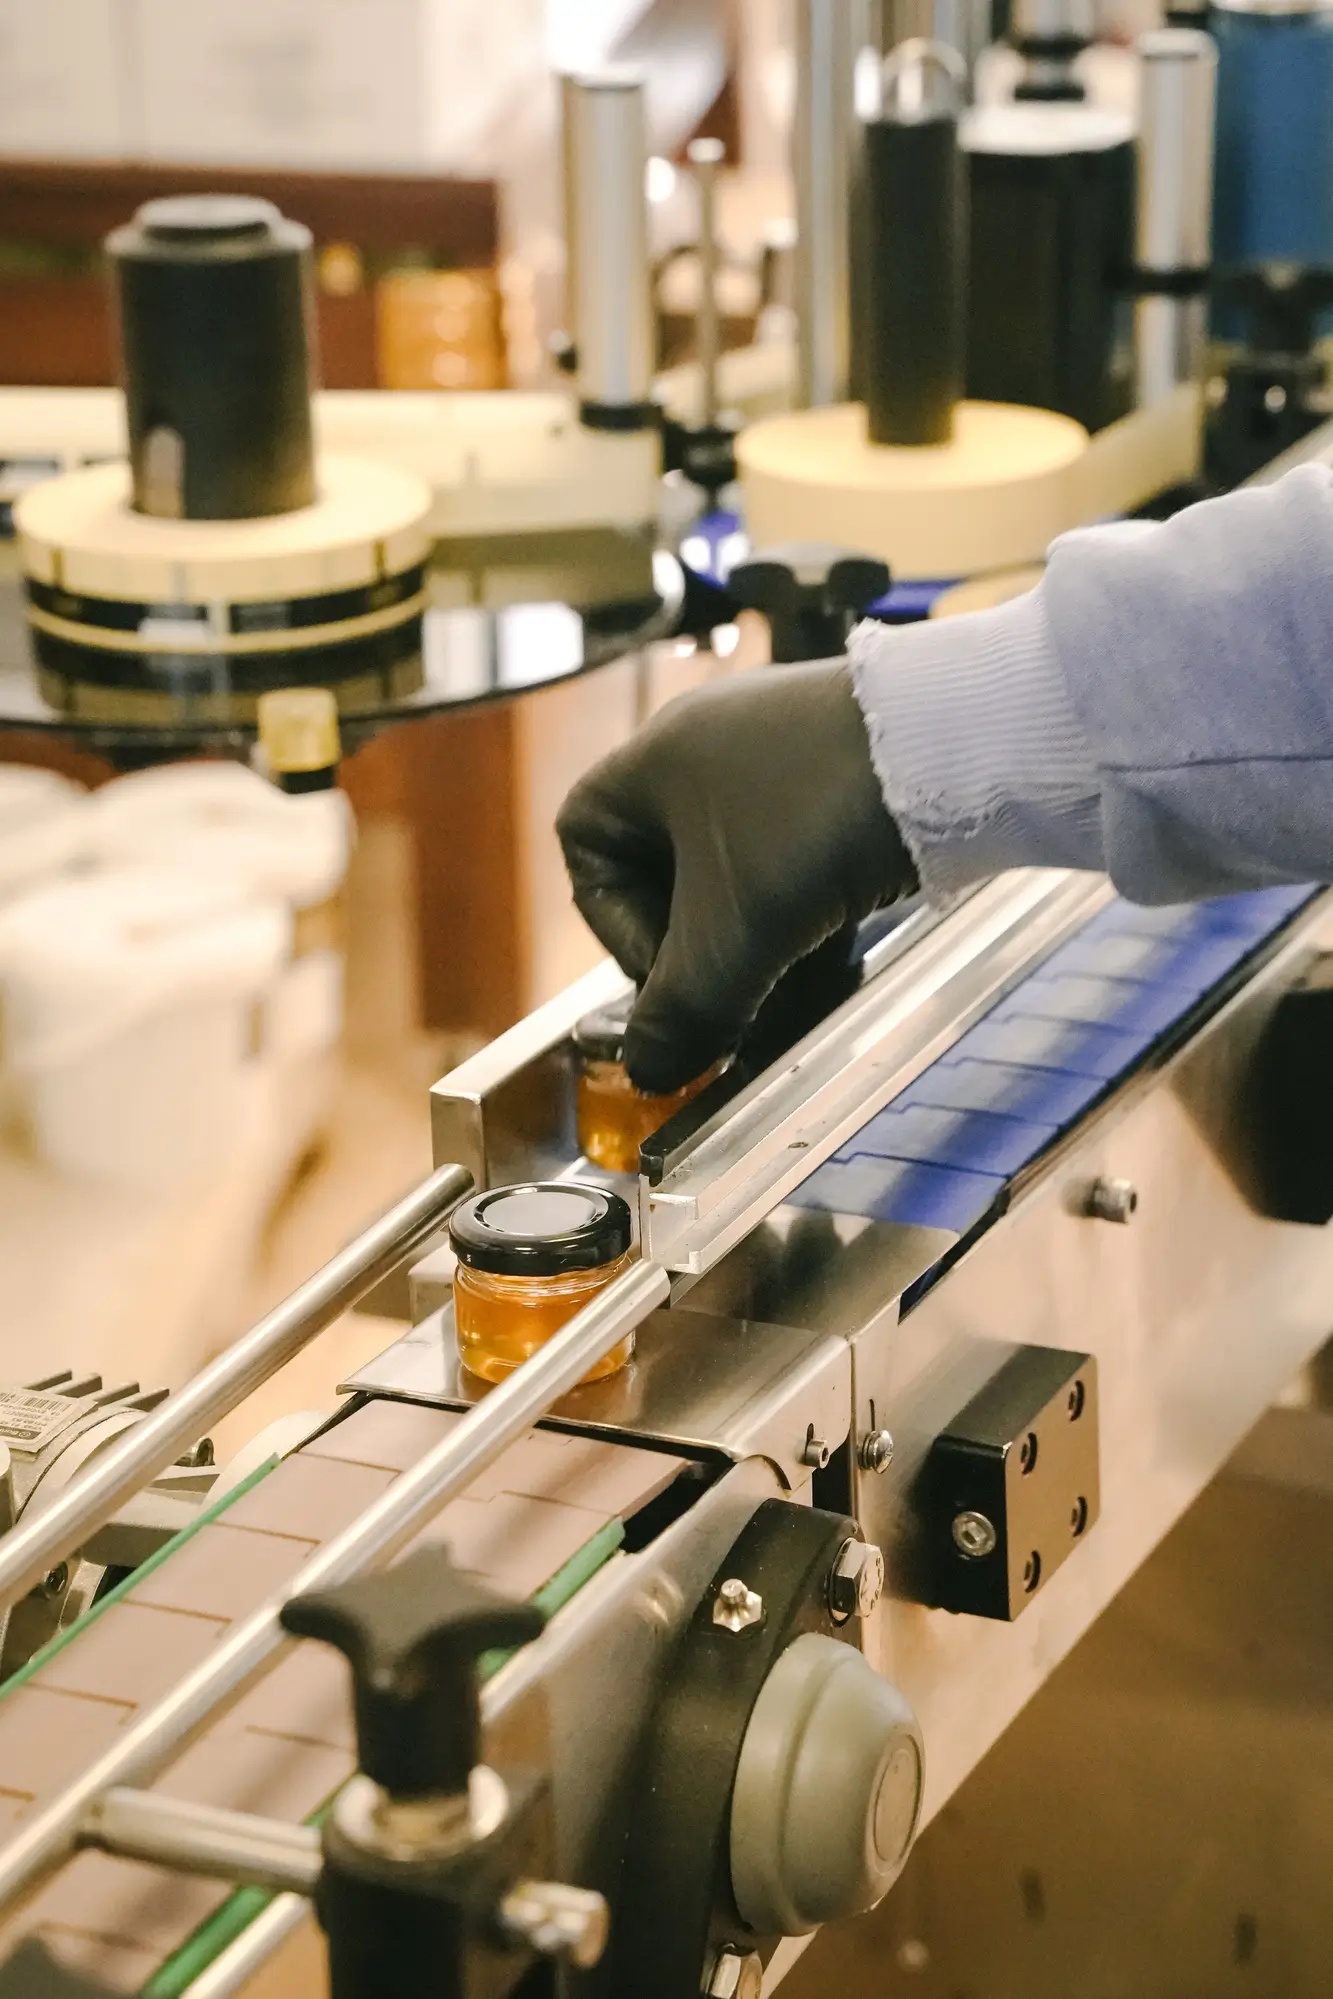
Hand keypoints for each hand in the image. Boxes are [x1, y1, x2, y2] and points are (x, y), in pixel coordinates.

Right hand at [557, 660, 915, 1091]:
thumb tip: (650, 1072)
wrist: (960, 751)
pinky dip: (805, 919)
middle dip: (695, 948)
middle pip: (666, 871)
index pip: (585, 841)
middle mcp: (711, 749)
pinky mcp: (843, 778)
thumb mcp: (736, 933)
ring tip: (788, 994)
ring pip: (740, 875)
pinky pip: (798, 862)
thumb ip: (683, 1011)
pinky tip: (832, 965)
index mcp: (657, 760)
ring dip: (754, 945)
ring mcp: (782, 760)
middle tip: (727, 999)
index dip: (610, 922)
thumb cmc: (821, 816)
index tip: (663, 971)